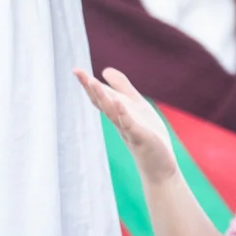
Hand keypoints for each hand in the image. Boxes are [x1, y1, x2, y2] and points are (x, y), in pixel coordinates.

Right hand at [76, 67, 179, 186]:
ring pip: (112, 111)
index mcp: (118, 112)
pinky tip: (118, 102)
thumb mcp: (136, 105)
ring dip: (102, 96)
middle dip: (90, 87)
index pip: (101, 96)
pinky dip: (123, 113)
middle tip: (77, 72)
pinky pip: (129, 124)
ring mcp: (128, 129)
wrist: (160, 166)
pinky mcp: (140, 137)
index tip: (75, 69)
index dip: (88, 83)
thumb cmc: (147, 136)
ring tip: (92, 80)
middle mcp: (119, 120)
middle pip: (102, 102)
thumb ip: (122, 88)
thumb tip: (105, 70)